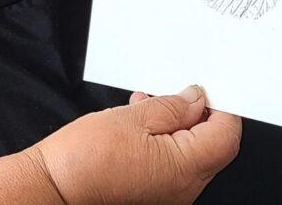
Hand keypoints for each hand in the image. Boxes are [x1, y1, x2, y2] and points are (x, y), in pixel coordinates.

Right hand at [26, 86, 241, 204]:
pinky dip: (163, 141)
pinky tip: (138, 123)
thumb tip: (196, 99)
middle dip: (197, 115)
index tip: (208, 88)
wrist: (54, 188)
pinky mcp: (153, 195)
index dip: (222, 106)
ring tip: (147, 105)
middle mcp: (184, 188)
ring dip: (176, 126)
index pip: (226, 135)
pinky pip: (172, 164)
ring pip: (190, 154)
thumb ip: (172, 107)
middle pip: (212, 146)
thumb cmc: (85, 158)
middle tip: (173, 92)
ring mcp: (169, 195)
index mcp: (185, 168)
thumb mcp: (132, 117)